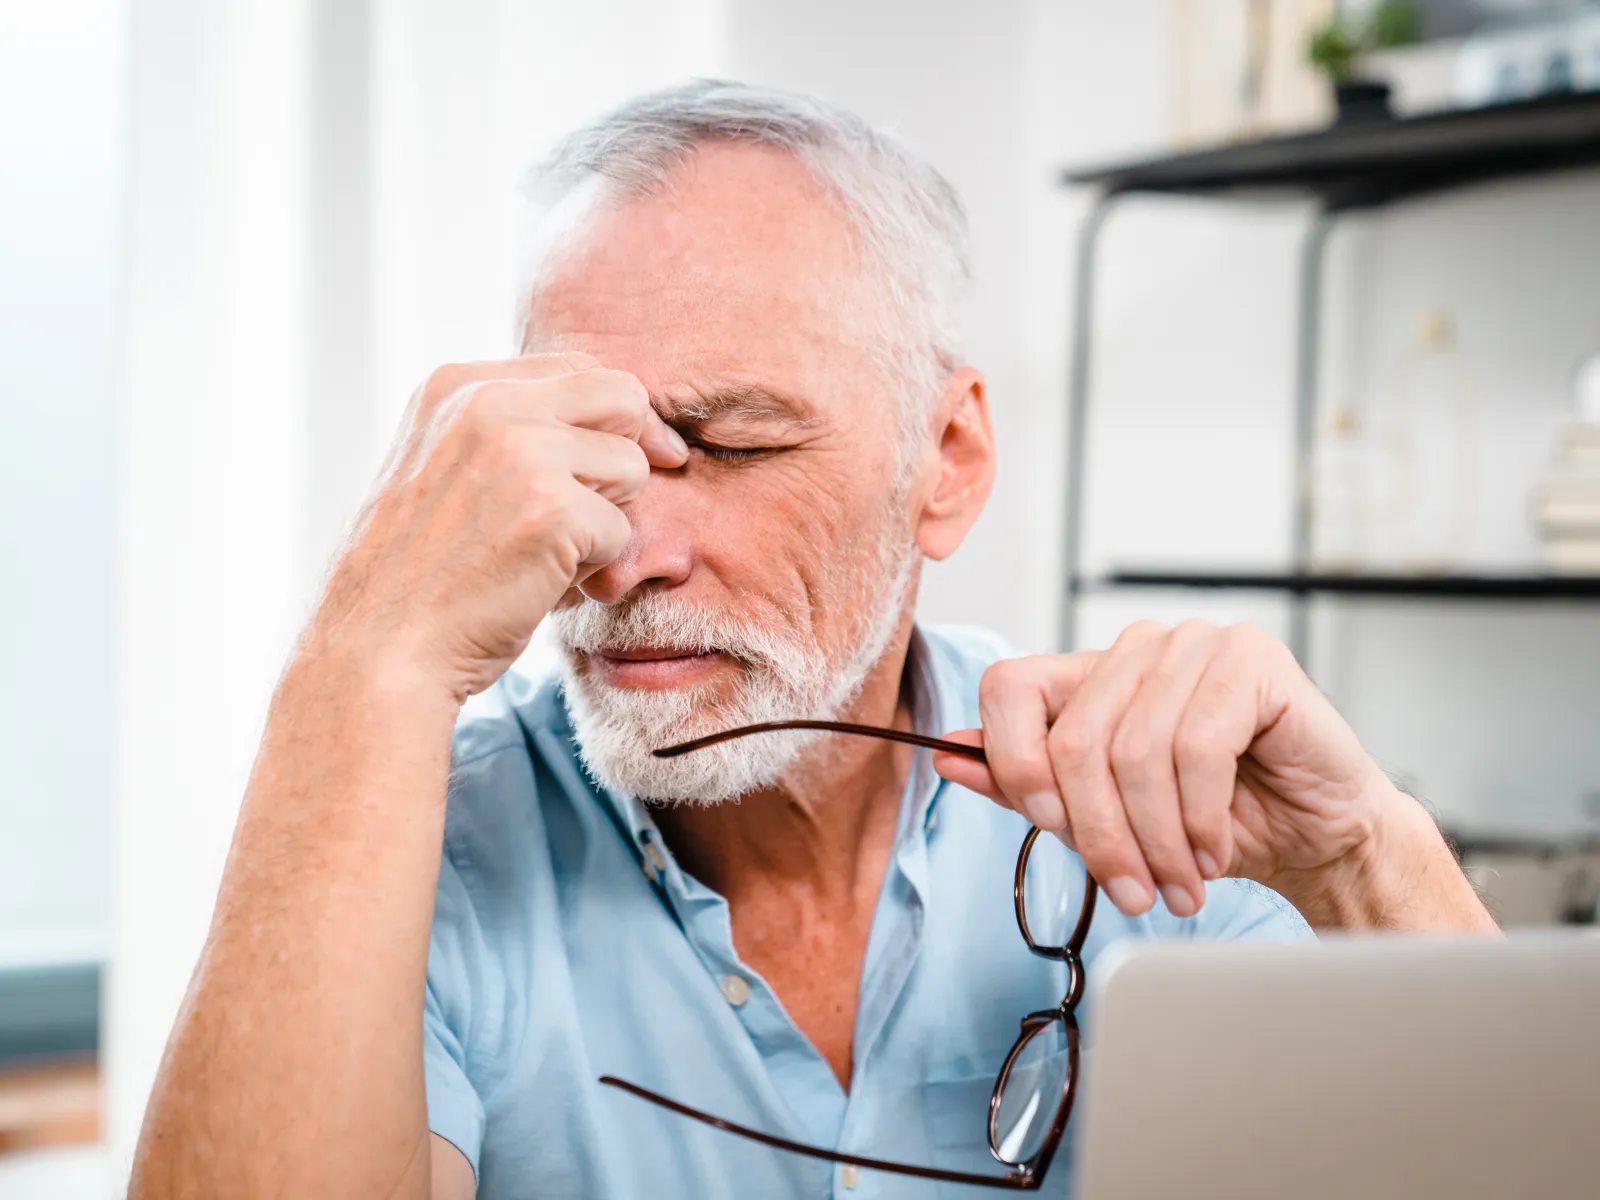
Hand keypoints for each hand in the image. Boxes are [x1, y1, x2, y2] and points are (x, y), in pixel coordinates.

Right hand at [309, 353, 686, 701]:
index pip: (578, 369)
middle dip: (633, 453)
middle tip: (611, 508)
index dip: (614, 416)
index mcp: (458, 385)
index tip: (633, 450)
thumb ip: (507, 433)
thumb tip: (613, 422)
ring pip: (632, 466)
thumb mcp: (443, 468)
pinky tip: (544, 586)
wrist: (378, 651)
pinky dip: (598, 569)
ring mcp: (523, 452)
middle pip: (622, 397)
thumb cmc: (416, 576)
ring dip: (607, 519)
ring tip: (550, 557)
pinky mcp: (555, 510)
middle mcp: (490, 402)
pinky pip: (624, 531)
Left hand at [932, 620, 1484, 927]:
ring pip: (1134, 751)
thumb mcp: (1105, 815)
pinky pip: (1197, 747)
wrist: (1315, 835)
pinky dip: (1199, 819)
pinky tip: (1213, 850)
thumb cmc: (1213, 821)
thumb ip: (1027, 786)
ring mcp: (1193, 645)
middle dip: (1099, 835)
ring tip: (1178, 883)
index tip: (1050, 827)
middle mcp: (1135, 649)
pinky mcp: (1250, 659)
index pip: (1007, 689)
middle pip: (1072, 739)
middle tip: (1131, 891)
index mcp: (1089, 675)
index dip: (1013, 763)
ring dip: (1154, 839)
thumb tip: (948, 758)